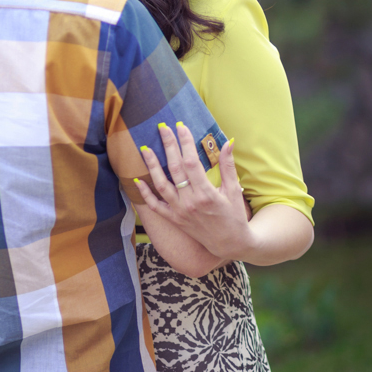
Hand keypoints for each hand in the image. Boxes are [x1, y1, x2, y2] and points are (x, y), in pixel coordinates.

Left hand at [134, 122, 254, 259]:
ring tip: (145, 149)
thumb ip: (228, 166)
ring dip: (152, 166)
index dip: (185, 143)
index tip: (181, 127)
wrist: (230, 244)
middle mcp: (190, 202)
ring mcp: (180, 212)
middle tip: (163, 128)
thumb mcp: (234, 190)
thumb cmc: (234, 216)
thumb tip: (229, 142)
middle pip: (175, 169)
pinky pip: (156, 206)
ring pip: (161, 185)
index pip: (192, 162)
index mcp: (206, 194)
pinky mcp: (175, 220)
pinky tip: (137, 180)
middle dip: (168, 146)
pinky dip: (145, 194)